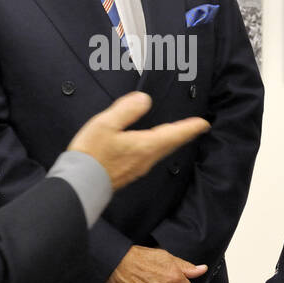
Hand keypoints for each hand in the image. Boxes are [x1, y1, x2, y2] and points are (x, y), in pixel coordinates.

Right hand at [67, 92, 208, 190]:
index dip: (190, 128)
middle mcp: (146, 158)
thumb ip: (126, 110)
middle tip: (196, 128)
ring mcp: (138, 167)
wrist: (80, 183)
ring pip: (161, 151)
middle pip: (171, 144)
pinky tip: (151, 145)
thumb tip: (144, 99)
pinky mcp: (129, 172)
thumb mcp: (106, 124)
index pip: (174, 134)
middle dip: (184, 134)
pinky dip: (158, 147)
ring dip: (171, 140)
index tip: (203, 124)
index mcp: (145, 145)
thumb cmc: (91, 154)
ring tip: (176, 133)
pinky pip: (150, 156)